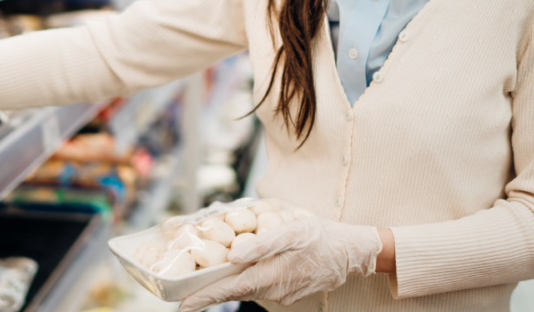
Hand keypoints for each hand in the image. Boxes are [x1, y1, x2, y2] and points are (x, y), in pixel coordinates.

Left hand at [180, 216, 381, 311]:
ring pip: (247, 290)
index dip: (205, 298)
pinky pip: (261, 288)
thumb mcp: (294, 230)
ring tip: (206, 281)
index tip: (183, 306)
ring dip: (227, 286)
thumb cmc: (321, 236)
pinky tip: (243, 270)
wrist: (350, 253)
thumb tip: (235, 254)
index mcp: (271, 274)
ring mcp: (281, 295)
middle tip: (184, 297)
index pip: (230, 289)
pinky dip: (247, 281)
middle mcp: (273, 290)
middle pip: (234, 292)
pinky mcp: (287, 294)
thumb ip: (264, 242)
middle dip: (209, 294)